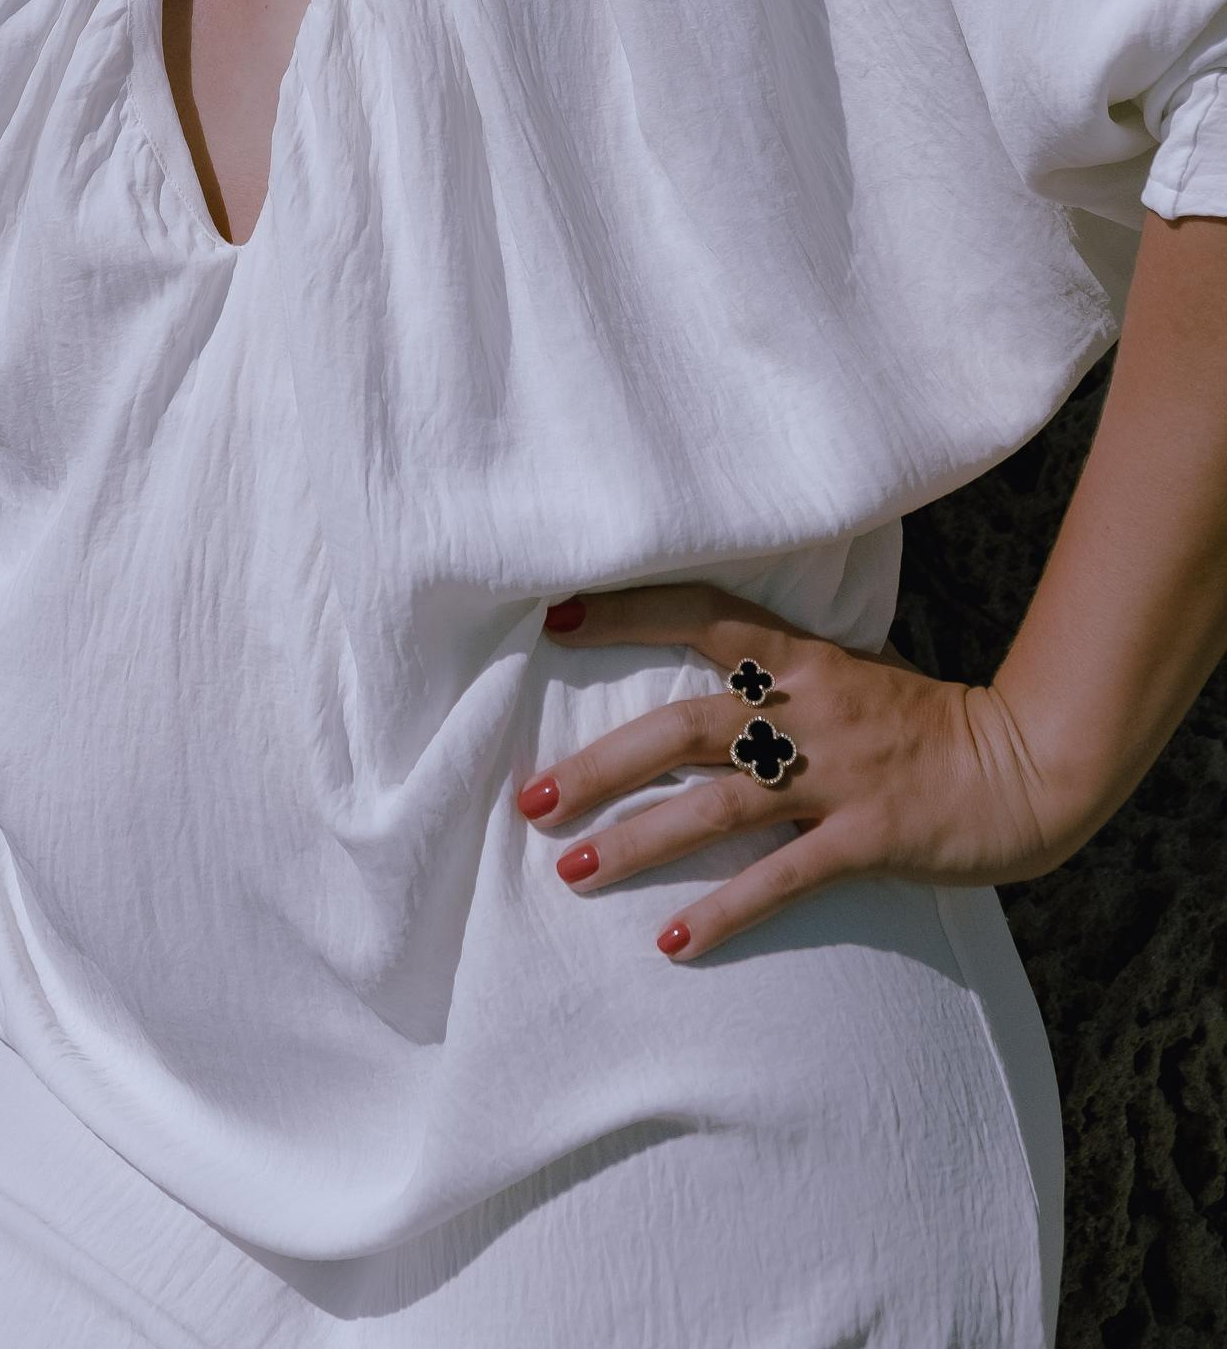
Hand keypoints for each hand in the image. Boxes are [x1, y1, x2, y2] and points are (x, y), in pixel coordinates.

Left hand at [516, 582, 1084, 961]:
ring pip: (716, 806)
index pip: (701, 617)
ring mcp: (835, 777)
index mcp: (802, 659)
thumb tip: (708, 668)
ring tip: (573, 869)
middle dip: (600, 763)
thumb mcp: (852, 671)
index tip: (555, 617)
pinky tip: (673, 943)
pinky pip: (782, 879)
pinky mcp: (865, 839)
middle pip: (682, 728)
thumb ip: (783, 671)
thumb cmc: (928, 721)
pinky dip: (726, 912)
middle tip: (531, 796)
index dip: (628, 613)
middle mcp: (806, 711)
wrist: (1025, 766)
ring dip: (639, 840)